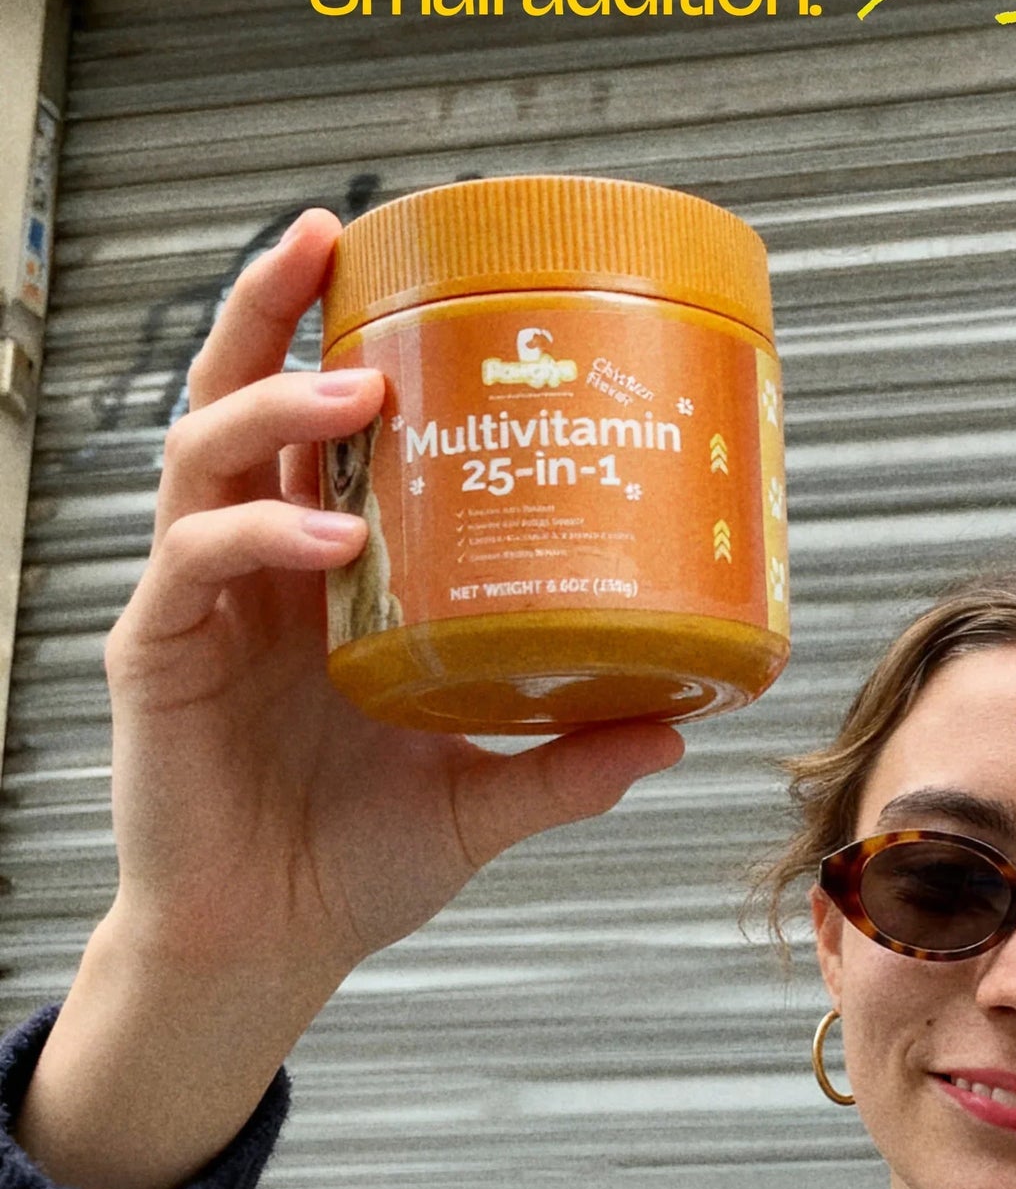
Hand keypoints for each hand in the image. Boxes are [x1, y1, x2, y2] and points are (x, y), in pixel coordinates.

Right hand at [105, 207, 683, 995]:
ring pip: (202, 454)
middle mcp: (254, 570)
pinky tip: (327, 545)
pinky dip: (261, 539)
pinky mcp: (158, 655)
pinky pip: (197, 564)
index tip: (408, 277)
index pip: (316, 429)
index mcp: (321, 578)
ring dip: (274, 404)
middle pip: (240, 398)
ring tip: (354, 388)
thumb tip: (683, 722)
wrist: (269, 949)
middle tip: (327, 240)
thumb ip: (571, 761)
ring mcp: (200, 605)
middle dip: (273, 308)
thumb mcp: (485, 801)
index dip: (340, 339)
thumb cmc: (351, 865)